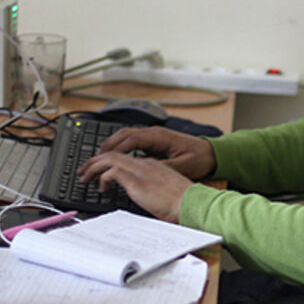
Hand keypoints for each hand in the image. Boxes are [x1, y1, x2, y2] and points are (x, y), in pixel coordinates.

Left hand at [78, 153, 192, 222]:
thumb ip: (152, 190)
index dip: (108, 163)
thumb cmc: (182, 202)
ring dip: (93, 167)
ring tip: (85, 177)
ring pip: (108, 159)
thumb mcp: (165, 192)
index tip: (100, 172)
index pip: (124, 158)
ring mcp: (140, 170)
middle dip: (95, 162)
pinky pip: (111, 171)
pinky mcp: (136, 180)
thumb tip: (144, 197)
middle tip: (84, 171)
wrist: (191, 202)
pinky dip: (102, 177)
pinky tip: (102, 187)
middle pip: (113, 154)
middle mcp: (144, 164)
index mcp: (152, 165)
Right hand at [93, 126, 216, 180]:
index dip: (113, 150)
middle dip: (104, 148)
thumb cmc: (200, 159)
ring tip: (96, 160)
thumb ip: (162, 167)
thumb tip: (143, 170)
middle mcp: (153, 133)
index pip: (129, 140)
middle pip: (122, 135)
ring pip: (124, 136)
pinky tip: (111, 157)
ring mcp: (153, 135)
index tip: (100, 161)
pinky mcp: (154, 141)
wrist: (213, 154)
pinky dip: (118, 147)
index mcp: (159, 137)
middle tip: (90, 162)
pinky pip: (131, 141)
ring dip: (109, 146)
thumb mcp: (182, 166)